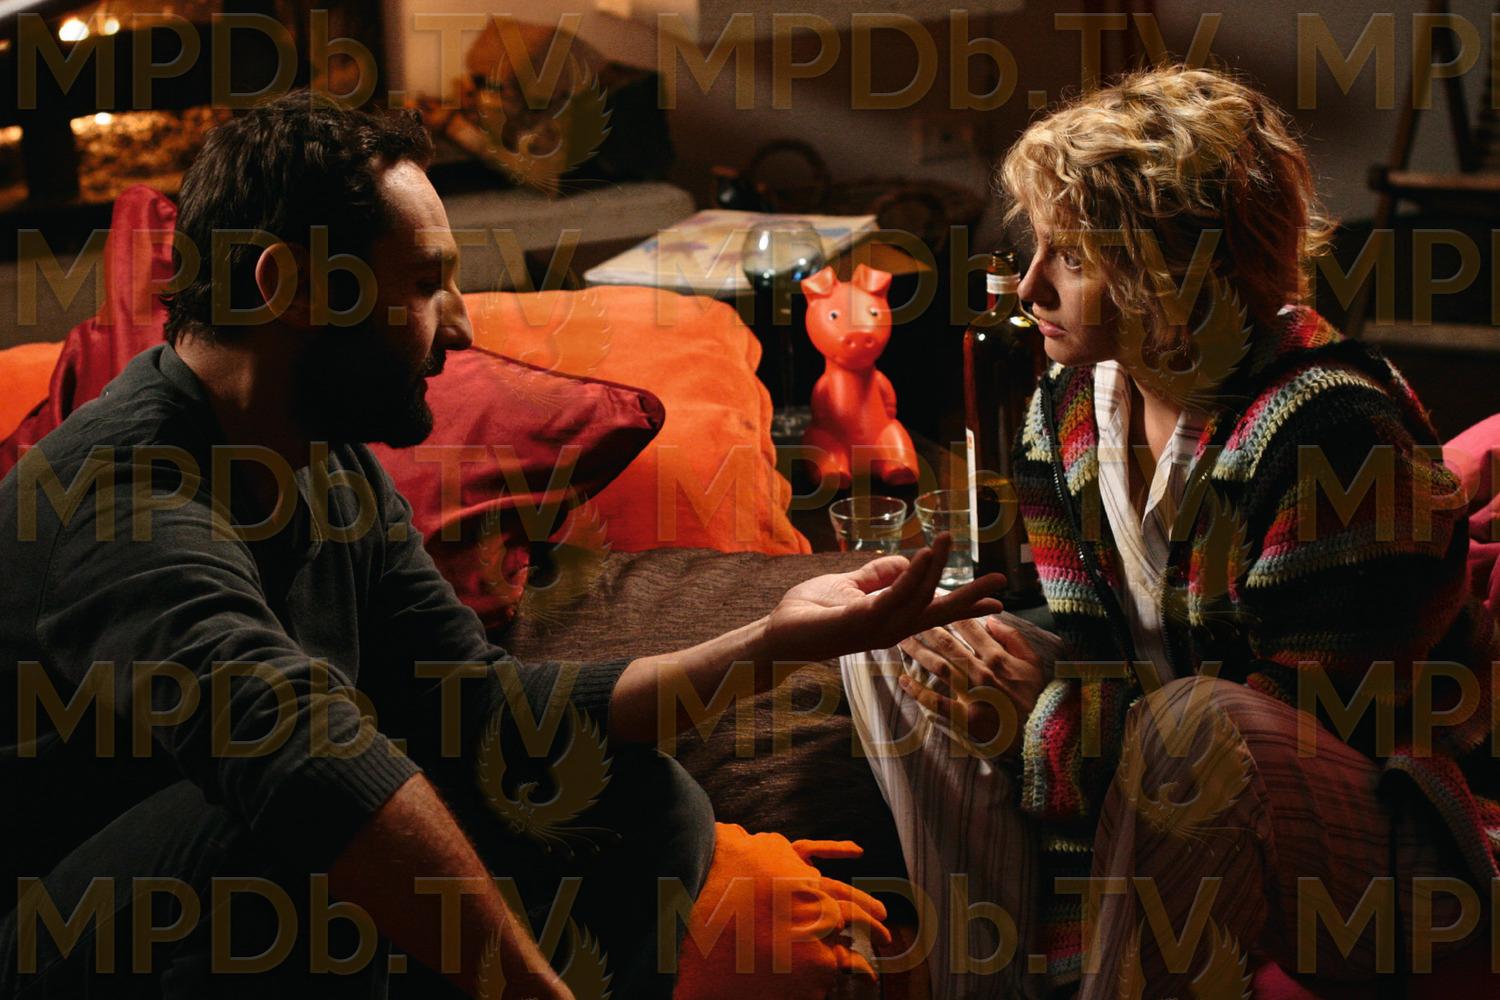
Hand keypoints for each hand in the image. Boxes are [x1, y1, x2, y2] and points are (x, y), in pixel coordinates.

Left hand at [764, 533, 1005, 665]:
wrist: (781, 631)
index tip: (999, 602)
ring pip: (919, 598)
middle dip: (970, 597)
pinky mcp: (862, 619)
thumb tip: (908, 559)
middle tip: (1002, 582)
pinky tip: (925, 555)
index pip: (935, 610)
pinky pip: (894, 594)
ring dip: (935, 568)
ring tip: (948, 540)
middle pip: (938, 611)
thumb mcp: (852, 585)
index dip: (966, 605)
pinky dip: (912, 575)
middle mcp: (892, 628)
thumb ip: (880, 574)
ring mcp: (879, 627)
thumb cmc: (813, 610)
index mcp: (893, 620)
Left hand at [896, 614, 1047, 758]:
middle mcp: (981, 672)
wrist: (1041, 734)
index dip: (950, 609)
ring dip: (918, 652)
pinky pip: (937, 702)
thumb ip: (1014, 638)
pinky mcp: (964, 717)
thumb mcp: (1034, 662)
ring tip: (901, 639)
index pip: (968, 627)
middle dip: (925, 626)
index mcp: (998, 657)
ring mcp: (971, 694)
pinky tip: (902, 680)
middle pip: (947, 644)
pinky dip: (918, 691)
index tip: (934, 598)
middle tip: (908, 614)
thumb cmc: (1037, 696)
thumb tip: (991, 619)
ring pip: (938, 667)